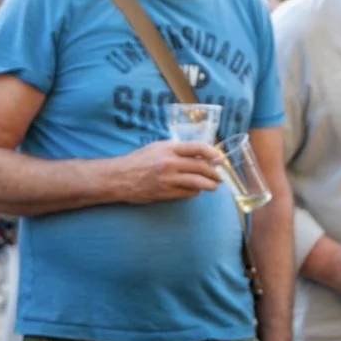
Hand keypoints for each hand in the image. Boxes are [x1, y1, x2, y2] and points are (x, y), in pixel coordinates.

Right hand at [112, 139, 227, 203]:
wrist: (120, 177)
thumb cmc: (139, 160)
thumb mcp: (157, 147)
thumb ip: (176, 149)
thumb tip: (197, 154)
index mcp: (169, 148)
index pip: (198, 147)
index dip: (212, 153)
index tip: (220, 158)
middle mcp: (170, 163)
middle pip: (201, 167)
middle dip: (214, 172)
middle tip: (220, 176)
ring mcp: (168, 179)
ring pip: (197, 182)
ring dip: (209, 185)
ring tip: (214, 186)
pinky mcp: (165, 193)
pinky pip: (186, 193)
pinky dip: (194, 192)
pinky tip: (196, 191)